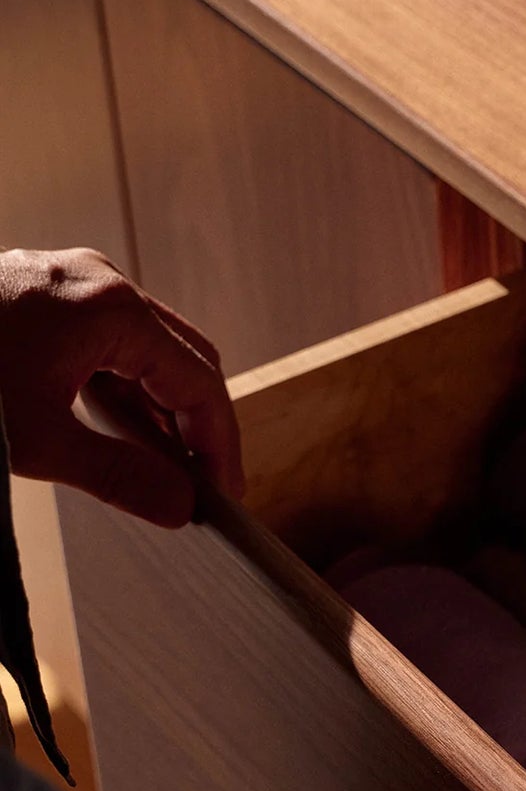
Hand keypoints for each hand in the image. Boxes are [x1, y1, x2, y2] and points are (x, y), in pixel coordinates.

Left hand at [0, 247, 243, 525]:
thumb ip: (120, 478)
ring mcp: (72, 282)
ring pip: (151, 350)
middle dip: (198, 427)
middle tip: (201, 488)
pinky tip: (118, 433)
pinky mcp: (45, 293)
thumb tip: (178, 508)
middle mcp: (101, 282)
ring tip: (161, 469)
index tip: (223, 496)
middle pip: (186, 359)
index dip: (219, 447)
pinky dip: (125, 390)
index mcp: (113, 309)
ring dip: (161, 411)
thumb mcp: (38, 443)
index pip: (200, 383)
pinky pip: (111, 342)